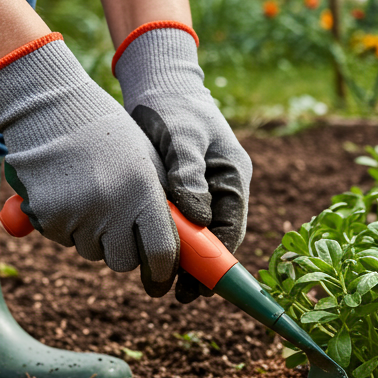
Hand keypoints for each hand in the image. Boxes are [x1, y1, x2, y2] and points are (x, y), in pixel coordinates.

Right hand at [0, 35, 180, 295]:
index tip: (162, 279)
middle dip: (126, 252)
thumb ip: (164, 206)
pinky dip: (67, 226)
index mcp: (144, 190)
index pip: (161, 253)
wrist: (49, 108)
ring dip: (95, 237)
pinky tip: (67, 193)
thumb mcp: (148, 161)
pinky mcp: (46, 216)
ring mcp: (76, 213)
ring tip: (92, 195)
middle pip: (124, 262)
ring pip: (93, 252)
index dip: (163, 272)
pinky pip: (64, 239)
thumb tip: (178, 251)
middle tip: (121, 226)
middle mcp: (112, 206)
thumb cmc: (108, 135)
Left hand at [114, 24, 252, 302]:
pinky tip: (144, 250)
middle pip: (216, 240)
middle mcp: (221, 189)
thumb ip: (189, 175)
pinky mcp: (180, 191)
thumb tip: (197, 217)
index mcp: (233, 178)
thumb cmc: (173, 107)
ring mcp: (202, 191)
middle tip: (176, 294)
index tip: (199, 288)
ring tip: (158, 279)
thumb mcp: (182, 137)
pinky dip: (164, 238)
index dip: (217, 263)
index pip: (232, 230)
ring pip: (195, 235)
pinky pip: (176, 223)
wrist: (158, 83)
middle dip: (198, 269)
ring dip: (179, 257)